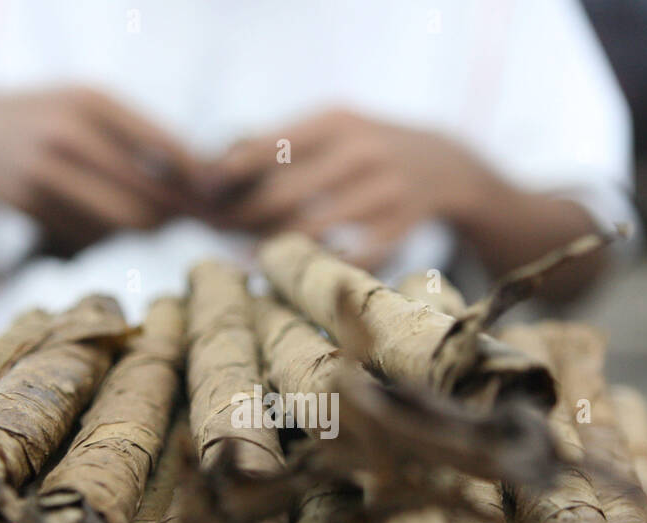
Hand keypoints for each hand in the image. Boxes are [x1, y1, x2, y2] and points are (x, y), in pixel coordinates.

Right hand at [0, 87, 200, 252]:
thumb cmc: (50, 118)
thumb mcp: (88, 106)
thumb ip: (138, 135)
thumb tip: (197, 178)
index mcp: (91, 101)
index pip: (162, 146)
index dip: (194, 176)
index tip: (212, 190)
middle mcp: (67, 134)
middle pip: (145, 195)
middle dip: (172, 213)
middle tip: (184, 216)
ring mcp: (44, 172)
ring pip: (119, 222)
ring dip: (143, 228)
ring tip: (153, 219)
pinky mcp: (29, 204)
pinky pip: (89, 234)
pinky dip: (107, 234)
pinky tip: (106, 220)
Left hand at [204, 108, 485, 268]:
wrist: (443, 164)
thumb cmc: (365, 148)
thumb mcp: (332, 128)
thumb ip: (281, 144)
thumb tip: (214, 170)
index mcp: (338, 122)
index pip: (272, 145)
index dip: (232, 170)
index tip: (202, 189)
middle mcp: (363, 153)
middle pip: (285, 193)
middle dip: (243, 216)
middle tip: (215, 229)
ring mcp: (385, 193)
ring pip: (312, 230)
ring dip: (272, 248)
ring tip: (242, 260)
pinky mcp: (400, 230)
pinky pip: (348, 259)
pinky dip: (316, 269)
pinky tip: (290, 275)